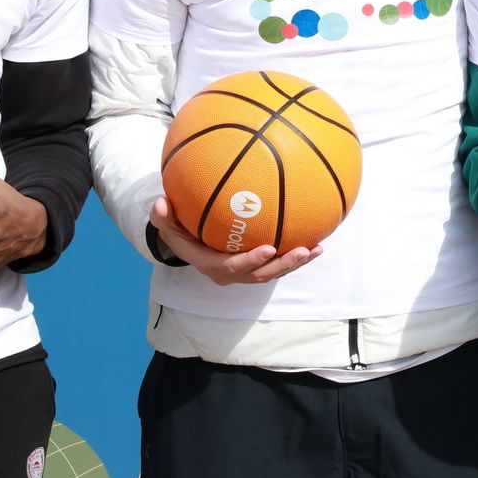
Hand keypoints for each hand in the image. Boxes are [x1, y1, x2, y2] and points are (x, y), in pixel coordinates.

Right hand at [145, 195, 320, 284]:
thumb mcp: (166, 224)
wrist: (187, 242)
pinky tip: (317, 242)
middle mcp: (230, 272)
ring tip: (315, 249)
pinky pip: (277, 262)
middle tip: (302, 251)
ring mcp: (245, 270)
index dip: (251, 262)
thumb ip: (163, 217)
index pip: (232, 267)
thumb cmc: (179, 230)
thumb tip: (160, 202)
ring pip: (273, 271)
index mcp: (210, 264)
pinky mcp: (256, 264)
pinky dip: (296, 255)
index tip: (268, 249)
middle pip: (260, 274)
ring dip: (295, 263)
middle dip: (282, 265)